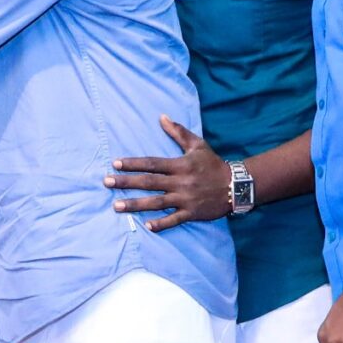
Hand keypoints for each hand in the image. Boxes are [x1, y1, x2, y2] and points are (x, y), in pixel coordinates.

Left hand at [107, 117, 229, 231]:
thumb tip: (162, 117)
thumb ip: (178, 132)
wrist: (236, 185)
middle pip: (149, 182)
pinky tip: (147, 226)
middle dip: (126, 182)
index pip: (152, 163)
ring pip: (156, 202)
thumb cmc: (214, 164)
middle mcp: (180, 182)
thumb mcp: (198, 145)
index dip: (133, 163)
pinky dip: (162, 223)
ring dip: (136, 204)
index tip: (115, 163)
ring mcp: (185, 198)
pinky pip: (174, 219)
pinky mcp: (192, 212)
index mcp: (180, 165)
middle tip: (106, 182)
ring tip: (116, 206)